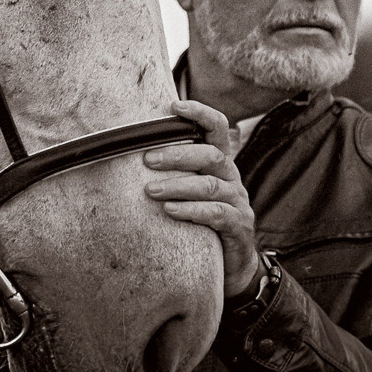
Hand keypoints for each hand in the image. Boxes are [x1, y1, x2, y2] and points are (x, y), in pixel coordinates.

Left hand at [147, 99, 261, 296]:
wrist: (233, 266)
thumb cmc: (203, 221)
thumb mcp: (191, 192)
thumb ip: (174, 171)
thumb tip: (132, 151)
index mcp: (220, 164)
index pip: (217, 128)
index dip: (200, 114)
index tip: (175, 106)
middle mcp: (232, 178)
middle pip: (211, 156)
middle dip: (178, 155)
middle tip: (147, 160)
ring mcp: (238, 202)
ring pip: (211, 186)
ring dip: (179, 186)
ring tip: (151, 191)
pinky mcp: (239, 227)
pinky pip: (218, 214)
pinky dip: (193, 210)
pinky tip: (171, 211)